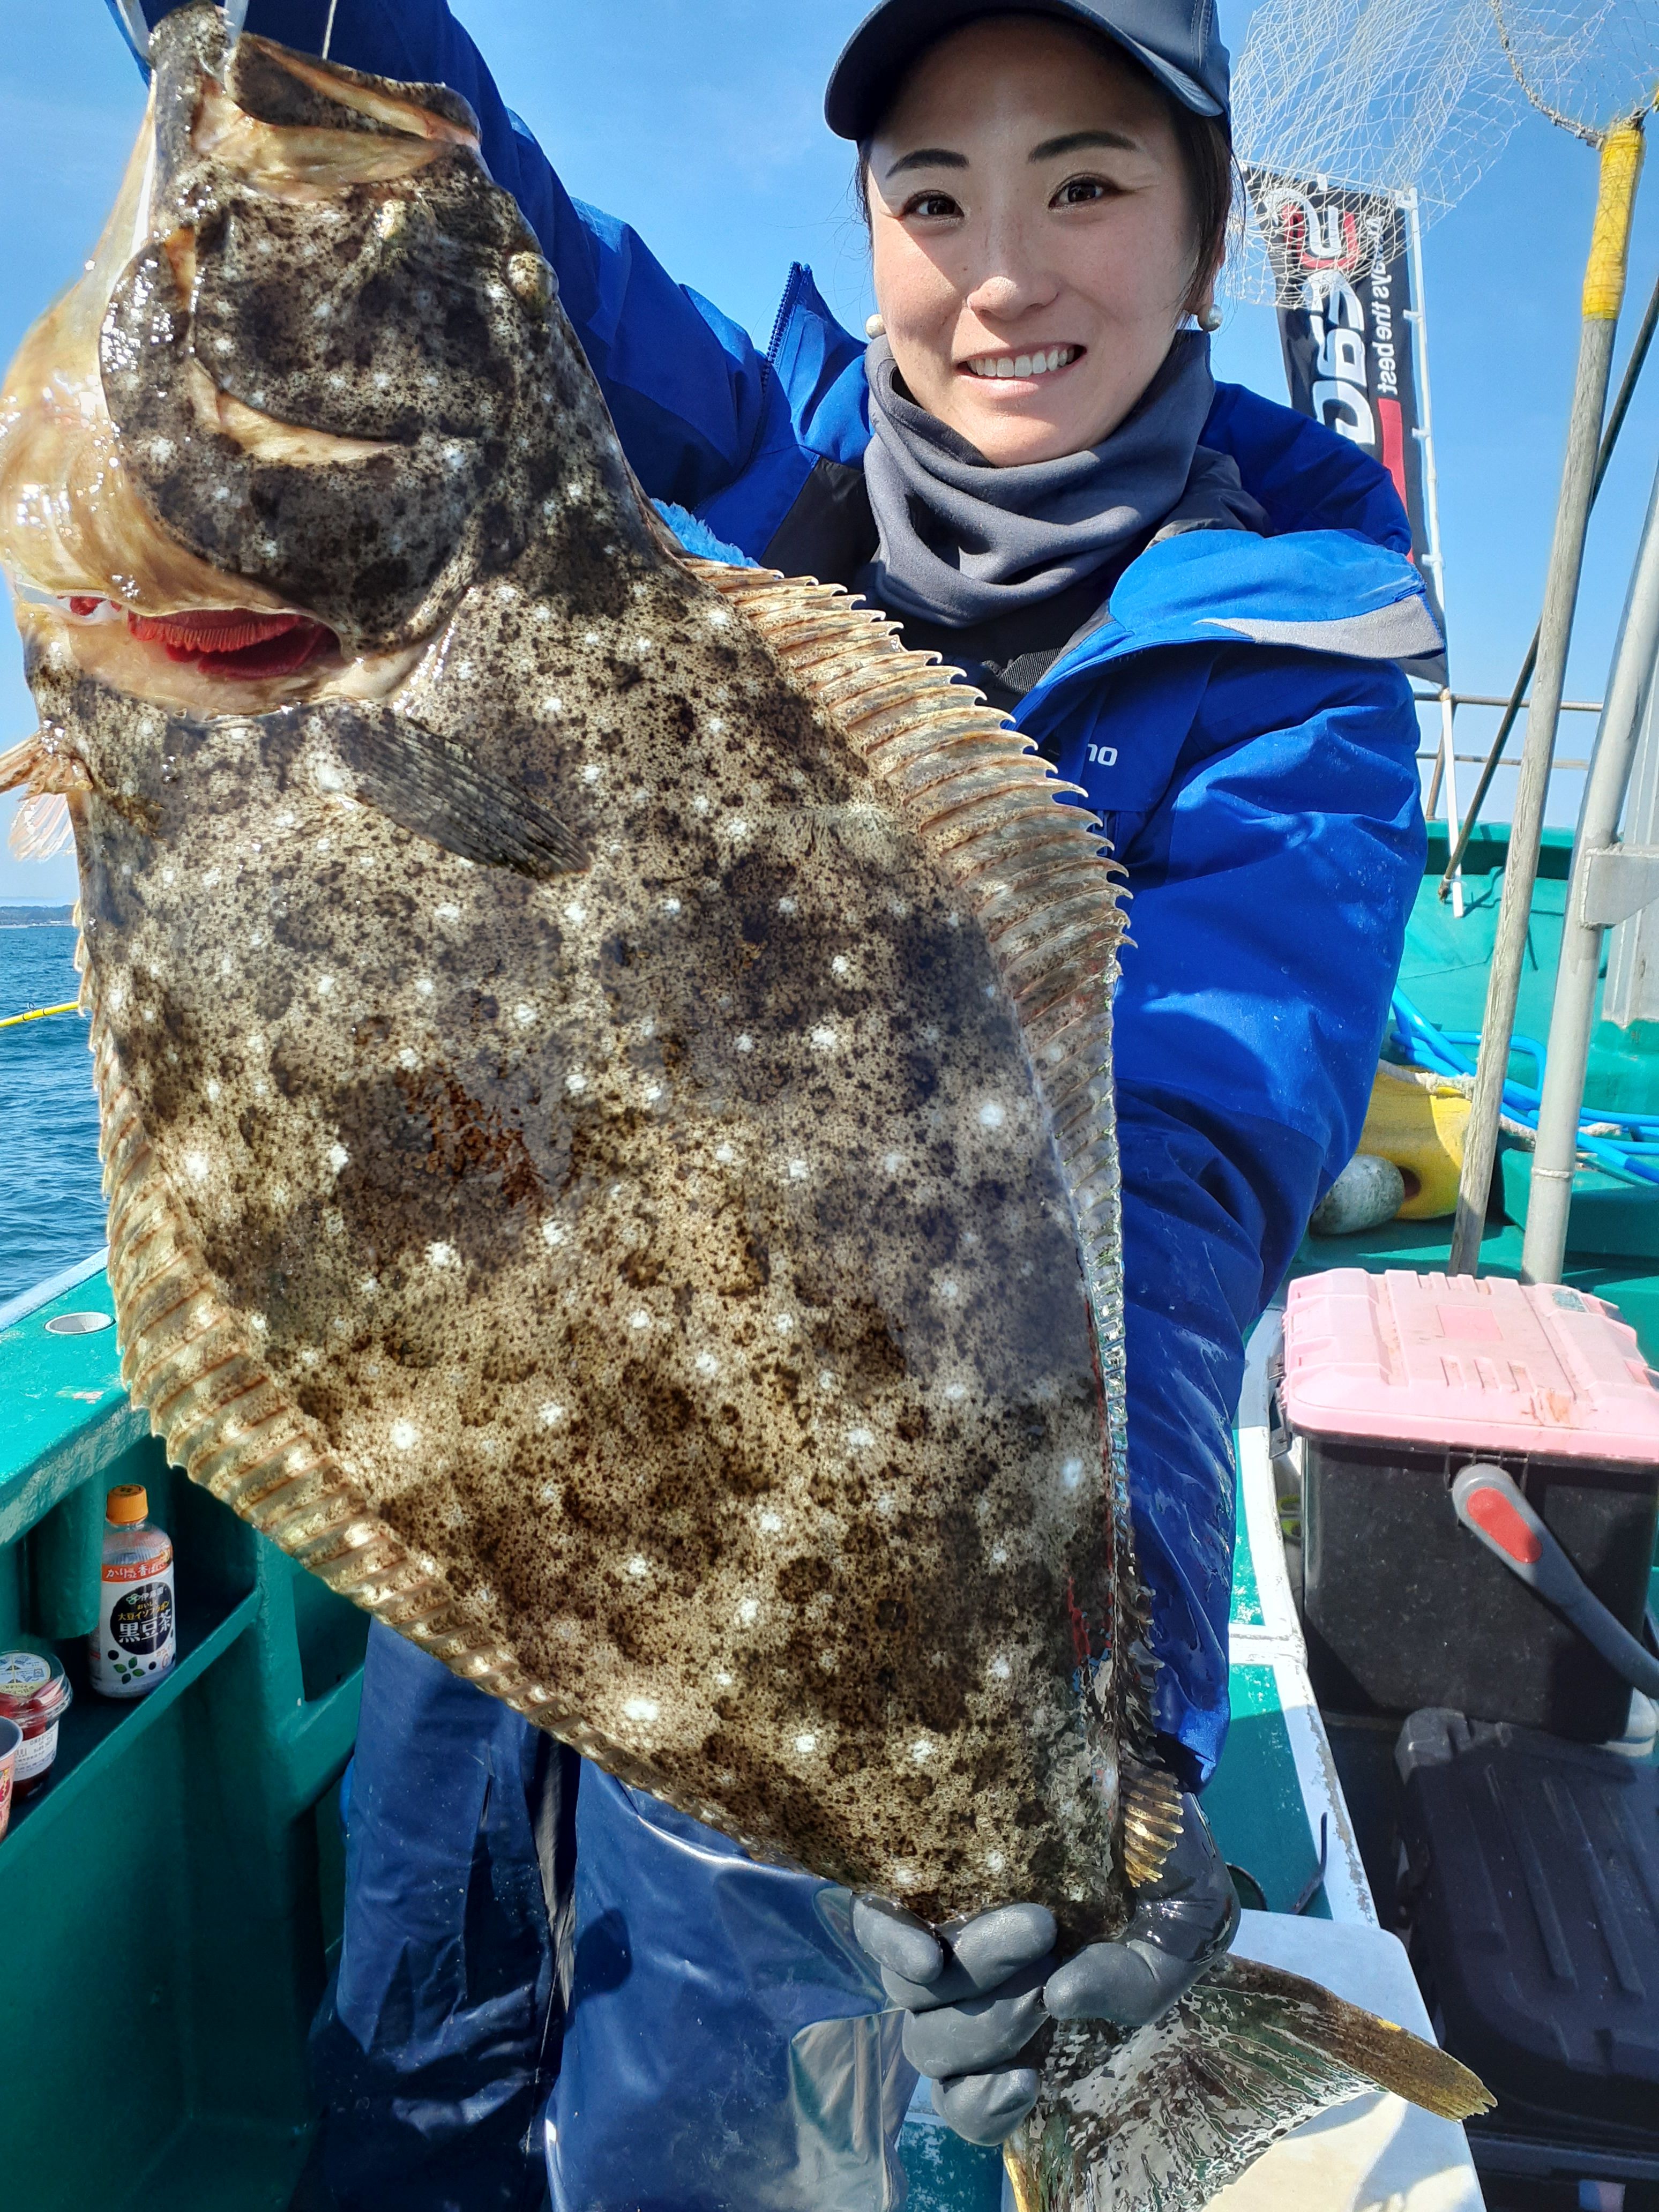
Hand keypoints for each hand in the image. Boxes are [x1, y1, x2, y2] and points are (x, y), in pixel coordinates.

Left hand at [851, 1794, 1238, 2144]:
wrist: (1148, 1772)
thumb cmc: (1164, 1866)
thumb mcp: (1180, 1935)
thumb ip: (1137, 1986)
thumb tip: (1064, 1997)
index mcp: (1032, 2017)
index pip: (970, 2097)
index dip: (981, 2108)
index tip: (1027, 2080)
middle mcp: (977, 1985)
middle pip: (936, 2050)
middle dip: (993, 2024)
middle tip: (1053, 1965)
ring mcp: (945, 1927)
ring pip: (911, 1998)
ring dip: (972, 1977)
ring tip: (1036, 1926)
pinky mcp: (918, 1870)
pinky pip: (871, 1926)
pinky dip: (894, 1947)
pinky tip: (932, 1952)